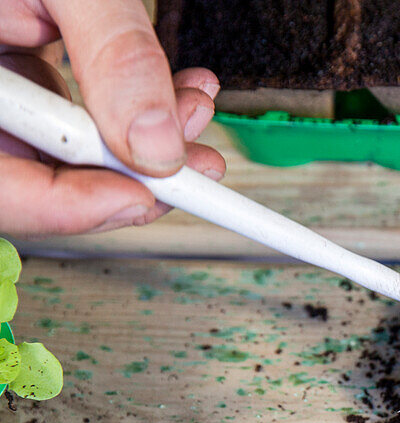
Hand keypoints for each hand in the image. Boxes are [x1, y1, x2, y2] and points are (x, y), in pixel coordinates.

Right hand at [0, 0, 225, 236]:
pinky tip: (172, 88)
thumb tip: (158, 143)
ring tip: (195, 105)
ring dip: (136, 141)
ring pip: (58, 150)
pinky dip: (122, 106)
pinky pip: (66, 109)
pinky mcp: (13, 68)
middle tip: (194, 163)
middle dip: (124, 174)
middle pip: (32, 178)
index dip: (71, 206)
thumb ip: (111, 53)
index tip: (146, 194)